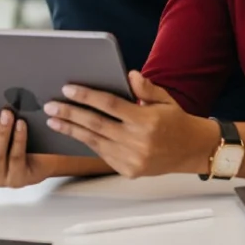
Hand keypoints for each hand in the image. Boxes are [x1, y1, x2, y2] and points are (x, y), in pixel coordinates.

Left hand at [43, 71, 213, 178]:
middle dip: (70, 114)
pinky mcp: (129, 170)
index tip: (68, 89)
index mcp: (146, 120)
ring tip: (54, 120)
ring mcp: (132, 159)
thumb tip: (128, 74)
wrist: (193, 151)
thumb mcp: (164, 99)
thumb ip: (145, 88)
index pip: (109, 105)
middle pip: (96, 124)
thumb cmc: (177, 122)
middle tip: (51, 106)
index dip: (87, 96)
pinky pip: (102, 154)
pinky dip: (86, 143)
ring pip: (95, 142)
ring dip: (72, 130)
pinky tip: (73, 134)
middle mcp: (138, 141)